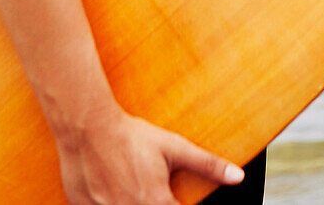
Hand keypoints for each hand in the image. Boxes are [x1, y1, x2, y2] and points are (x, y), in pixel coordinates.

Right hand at [56, 103, 244, 204]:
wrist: (87, 126)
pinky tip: (112, 192)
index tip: (174, 199)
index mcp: (156, 203)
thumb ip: (207, 164)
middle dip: (155, 203)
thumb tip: (237, 176)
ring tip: (133, 187)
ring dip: (134, 203)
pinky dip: (112, 204)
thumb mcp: (172, 147)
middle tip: (152, 190)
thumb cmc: (131, 136)